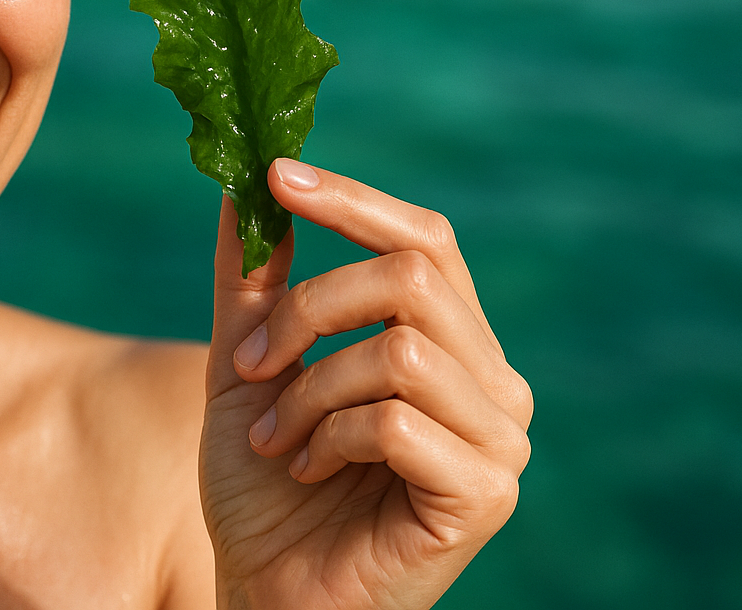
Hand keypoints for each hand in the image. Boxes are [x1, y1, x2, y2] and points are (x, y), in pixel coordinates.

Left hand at [199, 159, 531, 609]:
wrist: (269, 593)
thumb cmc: (266, 485)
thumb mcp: (246, 367)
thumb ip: (254, 284)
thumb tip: (242, 187)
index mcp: (451, 343)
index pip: (425, 239)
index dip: (354, 199)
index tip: (276, 172)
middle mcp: (493, 382)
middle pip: (412, 277)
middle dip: (308, 308)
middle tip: (248, 362)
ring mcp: (499, 440)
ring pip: (399, 349)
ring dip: (308, 389)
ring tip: (275, 436)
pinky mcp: (485, 494)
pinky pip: (396, 419)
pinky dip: (327, 436)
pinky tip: (305, 469)